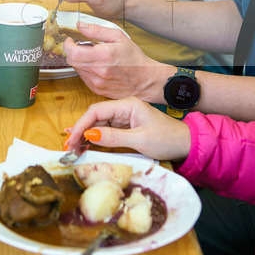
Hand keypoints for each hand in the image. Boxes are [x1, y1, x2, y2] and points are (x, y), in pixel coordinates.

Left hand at [63, 21, 173, 100]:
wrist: (145, 81)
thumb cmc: (134, 59)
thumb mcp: (119, 38)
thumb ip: (97, 30)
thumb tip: (81, 26)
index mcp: (103, 56)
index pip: (73, 52)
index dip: (68, 45)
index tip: (70, 40)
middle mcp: (98, 71)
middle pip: (71, 61)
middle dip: (72, 52)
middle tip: (81, 47)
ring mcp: (97, 83)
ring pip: (76, 69)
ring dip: (79, 61)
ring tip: (93, 57)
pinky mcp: (96, 90)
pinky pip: (83, 77)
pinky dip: (85, 70)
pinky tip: (96, 66)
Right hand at [64, 96, 189, 160]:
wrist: (185, 144)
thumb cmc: (167, 139)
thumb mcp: (140, 140)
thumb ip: (113, 137)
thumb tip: (89, 135)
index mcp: (127, 105)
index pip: (97, 111)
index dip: (81, 124)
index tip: (71, 139)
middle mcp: (124, 108)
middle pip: (95, 117)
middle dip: (81, 131)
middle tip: (69, 147)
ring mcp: (124, 118)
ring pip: (98, 125)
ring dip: (86, 136)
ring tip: (74, 148)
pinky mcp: (126, 127)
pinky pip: (106, 131)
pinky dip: (95, 139)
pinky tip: (85, 144)